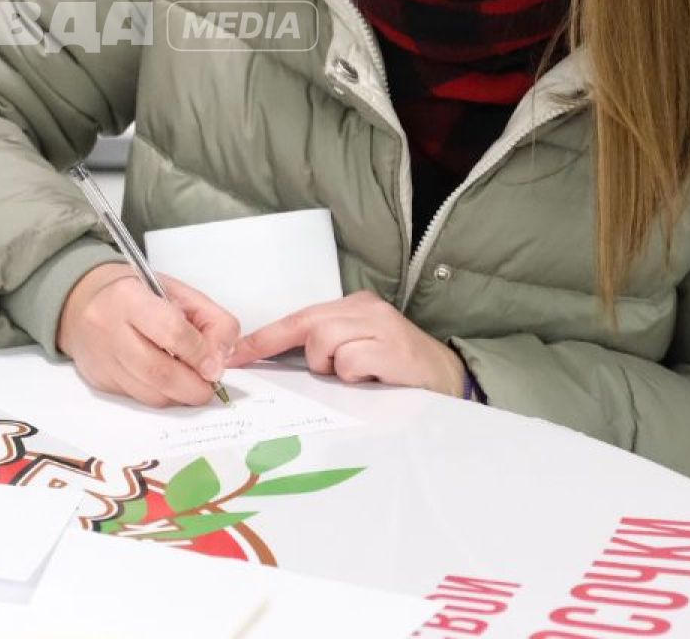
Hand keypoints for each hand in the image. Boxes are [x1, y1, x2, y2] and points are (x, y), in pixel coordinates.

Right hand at [57, 263, 237, 406]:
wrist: (84, 301)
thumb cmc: (139, 295)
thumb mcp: (181, 293)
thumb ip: (212, 321)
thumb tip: (220, 362)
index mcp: (129, 297)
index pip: (172, 332)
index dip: (201, 354)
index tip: (215, 366)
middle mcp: (109, 329)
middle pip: (160, 372)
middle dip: (194, 387)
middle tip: (209, 386)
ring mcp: (101, 358)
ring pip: (150, 394)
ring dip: (179, 395)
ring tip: (189, 382)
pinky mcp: (99, 380)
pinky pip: (138, 398)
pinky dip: (160, 396)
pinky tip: (165, 381)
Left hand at [233, 291, 466, 396]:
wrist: (451, 383)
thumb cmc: (398, 372)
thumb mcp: (360, 352)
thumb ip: (326, 351)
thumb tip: (279, 366)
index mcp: (354, 306)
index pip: (298, 318)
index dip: (265, 339)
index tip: (237, 355)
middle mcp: (365, 309)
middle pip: (308, 327)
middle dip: (304, 356)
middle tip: (324, 374)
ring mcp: (381, 325)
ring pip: (324, 343)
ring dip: (334, 369)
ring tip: (362, 377)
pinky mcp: (392, 347)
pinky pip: (349, 361)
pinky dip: (355, 376)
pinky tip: (376, 379)